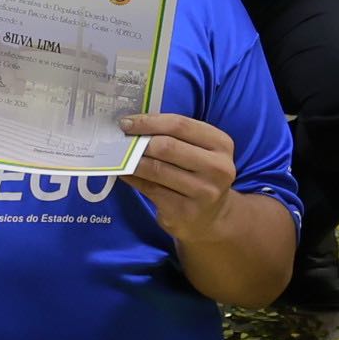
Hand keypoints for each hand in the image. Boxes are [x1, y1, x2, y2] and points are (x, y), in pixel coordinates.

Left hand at [119, 109, 239, 240]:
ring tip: (118, 155)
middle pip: (167, 146)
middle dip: (138, 141)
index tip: (126, 122)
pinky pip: (150, 189)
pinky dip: (133, 178)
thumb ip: (174, 137)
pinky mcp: (184, 212)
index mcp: (221, 144)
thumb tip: (133, 125)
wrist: (212, 218)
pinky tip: (124, 173)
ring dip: (131, 160)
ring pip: (156, 169)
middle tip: (119, 140)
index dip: (149, 121)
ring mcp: (203, 192)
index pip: (179, 125)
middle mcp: (217, 168)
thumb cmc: (198, 175)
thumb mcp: (198, 152)